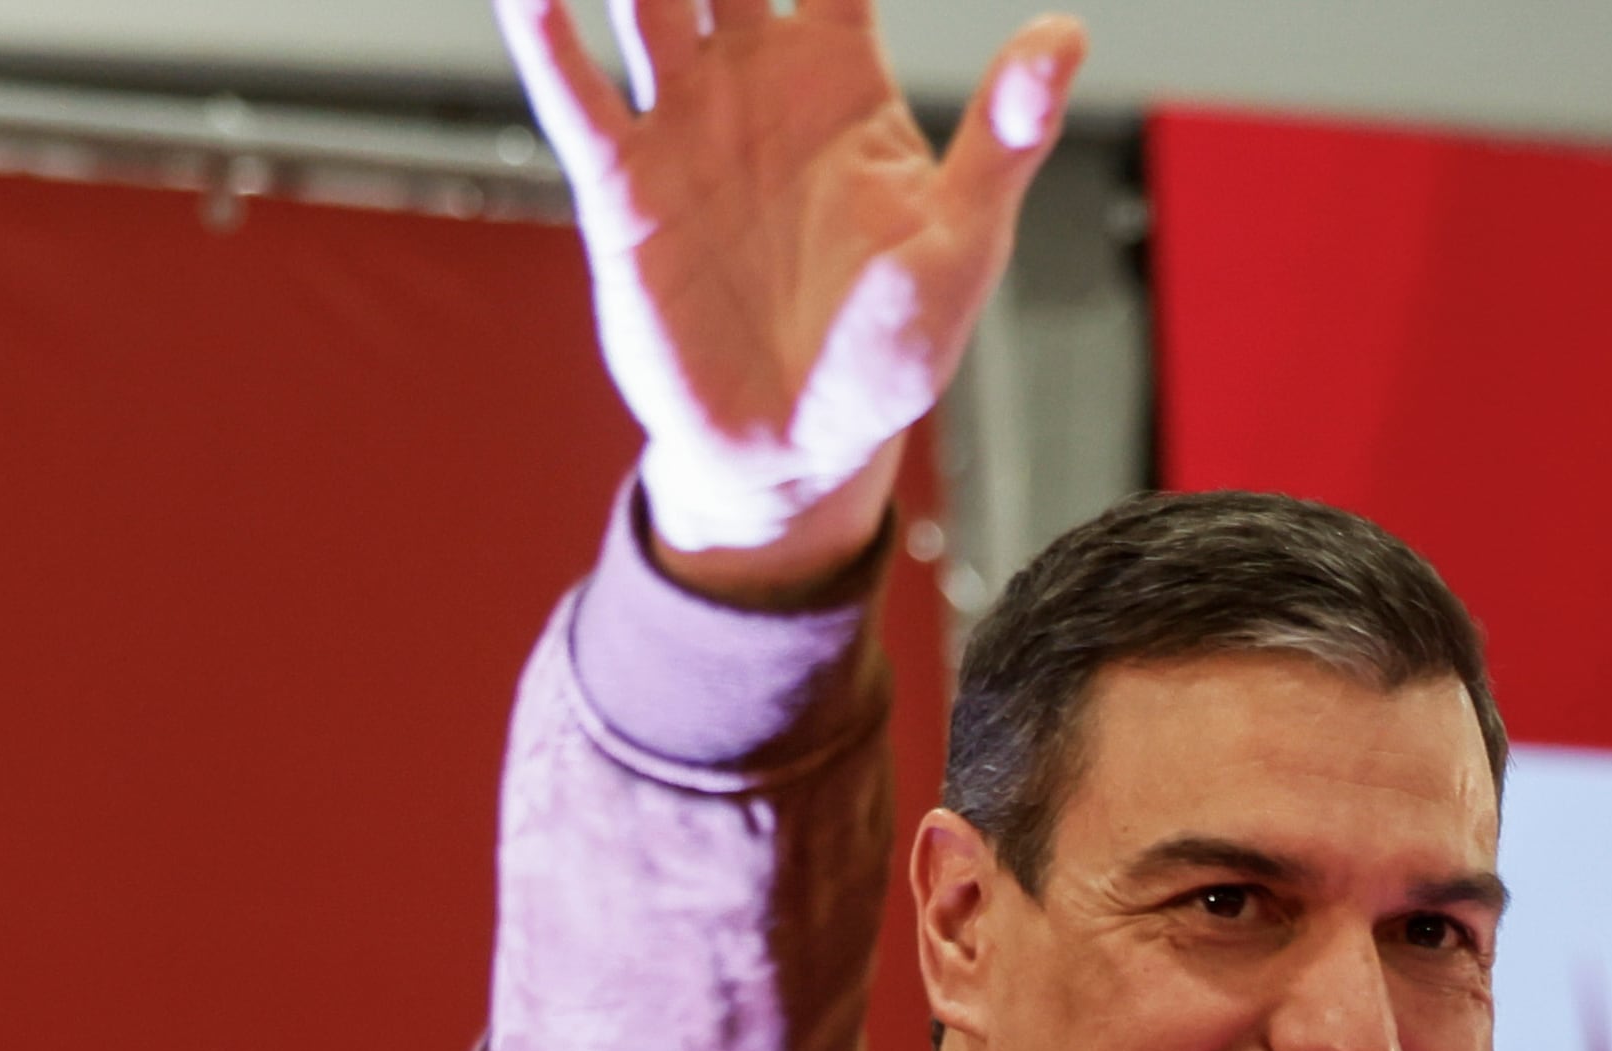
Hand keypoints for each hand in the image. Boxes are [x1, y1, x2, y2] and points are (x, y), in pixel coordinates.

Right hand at [497, 0, 1084, 583]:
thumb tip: (1066, 37)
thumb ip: (1004, 139)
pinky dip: (545, 32)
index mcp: (841, 77)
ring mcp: (681, 122)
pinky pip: (574, 91)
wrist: (799, 448)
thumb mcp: (961, 245)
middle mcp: (752, 78)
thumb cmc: (892, 352)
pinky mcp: (621, 184)